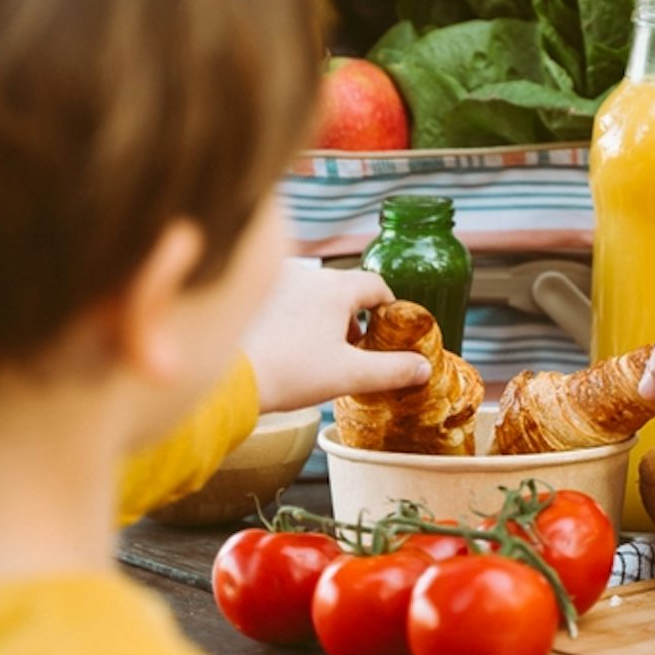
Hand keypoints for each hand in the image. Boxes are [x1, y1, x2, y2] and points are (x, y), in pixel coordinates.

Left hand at [242, 266, 430, 413]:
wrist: (231, 378)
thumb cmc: (291, 373)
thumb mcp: (350, 375)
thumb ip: (393, 370)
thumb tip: (423, 367)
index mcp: (336, 288)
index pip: (376, 285)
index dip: (389, 308)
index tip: (389, 330)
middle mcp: (306, 275)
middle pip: (344, 289)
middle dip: (354, 317)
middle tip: (354, 349)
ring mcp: (277, 282)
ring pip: (313, 293)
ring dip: (324, 316)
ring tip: (320, 350)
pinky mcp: (254, 296)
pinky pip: (286, 298)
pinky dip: (296, 316)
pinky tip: (290, 345)